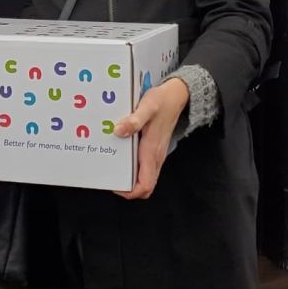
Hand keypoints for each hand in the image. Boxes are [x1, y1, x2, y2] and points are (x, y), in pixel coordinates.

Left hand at [112, 78, 189, 199]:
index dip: (129, 191)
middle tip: (110, 176)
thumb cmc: (162, 102)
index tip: (114, 184)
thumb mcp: (147, 107)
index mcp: (152, 152)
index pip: (145, 185)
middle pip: (144, 186)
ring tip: (112, 166)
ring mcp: (155, 154)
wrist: (177, 96)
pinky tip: (121, 154)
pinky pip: (144, 167)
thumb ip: (134, 120)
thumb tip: (118, 131)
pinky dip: (132, 167)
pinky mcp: (154, 149)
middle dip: (126, 187)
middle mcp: (155, 157)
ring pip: (144, 177)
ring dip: (129, 177)